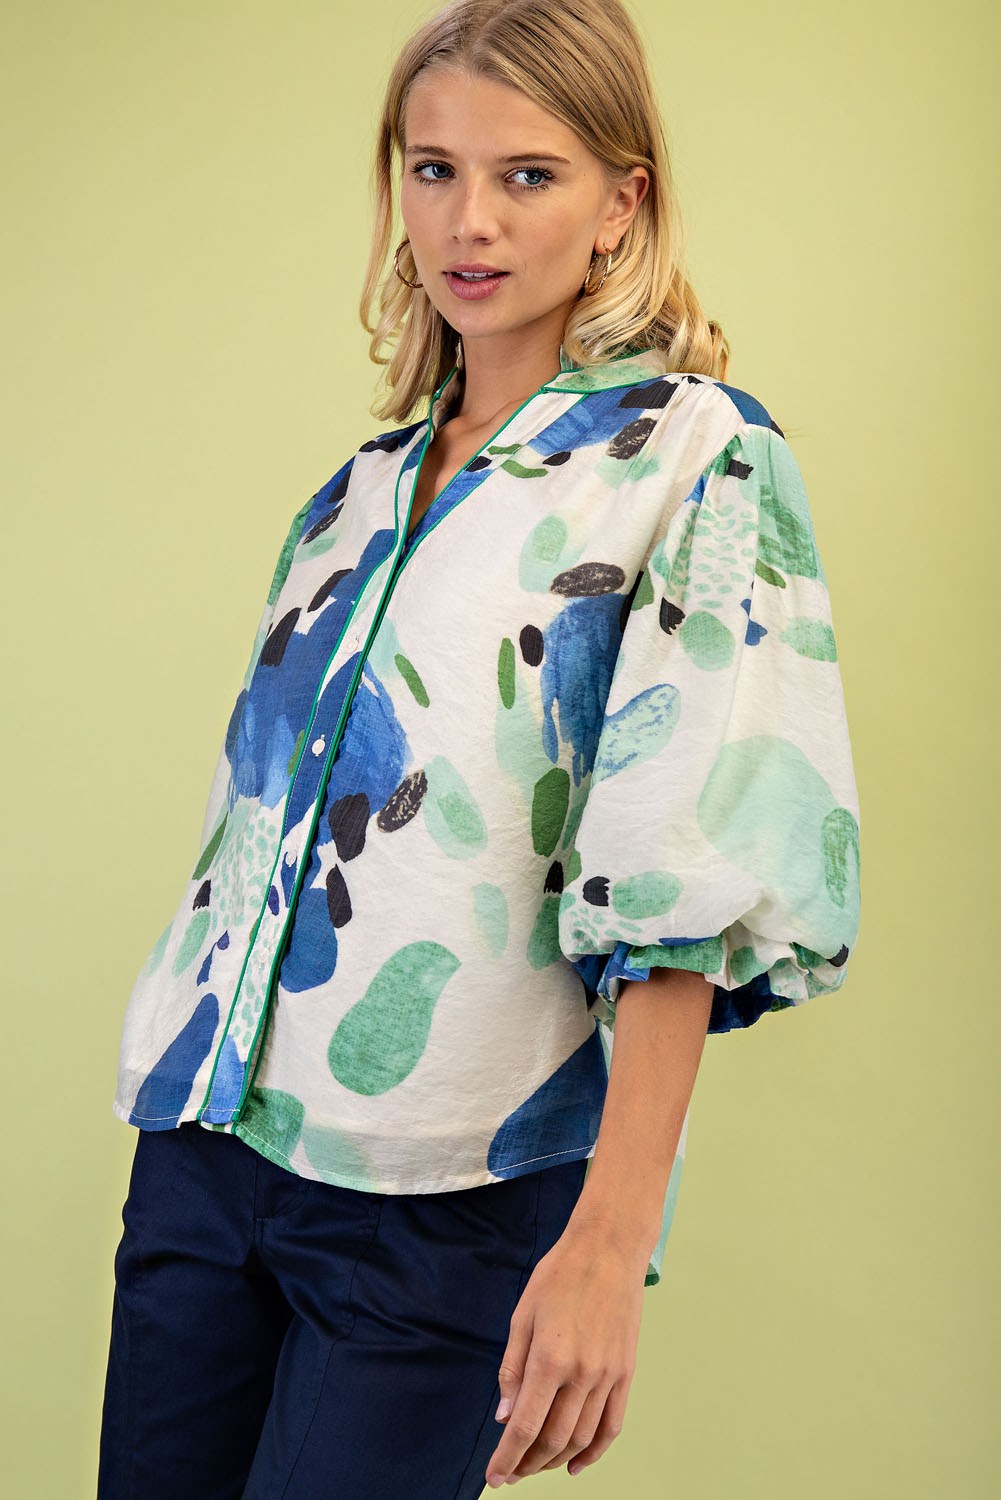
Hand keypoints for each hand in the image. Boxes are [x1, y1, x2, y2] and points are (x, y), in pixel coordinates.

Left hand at [484, 1216, 647, 1485]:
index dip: (507, 1458)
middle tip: (511, 1472)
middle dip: (528, 1464)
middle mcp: (582, 1375)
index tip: (494, 1477)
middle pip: (553, 1440)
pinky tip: (576, 1464)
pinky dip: (594, 1452)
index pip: (525, 1427)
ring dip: (556, 1461)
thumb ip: (512, 1368)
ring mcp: (608, 1376)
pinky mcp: (625, 1373)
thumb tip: (505, 1416)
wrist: (609, 1248)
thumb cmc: (560, 1274)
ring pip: (581, 1438)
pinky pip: (612, 1425)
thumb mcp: (522, 1314)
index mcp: (550, 1359)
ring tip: (536, 1466)